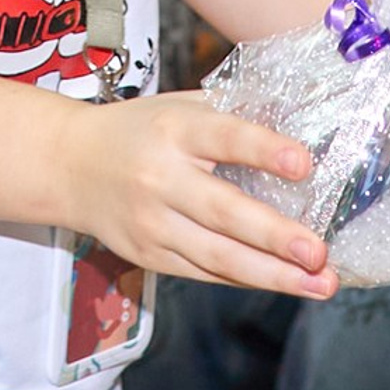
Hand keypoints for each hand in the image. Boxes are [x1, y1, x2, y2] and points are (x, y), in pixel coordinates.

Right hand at [57, 93, 340, 299]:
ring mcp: (152, 223)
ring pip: (218, 257)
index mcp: (175, 130)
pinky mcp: (149, 256)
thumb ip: (236, 112)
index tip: (304, 164)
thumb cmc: (141, 130)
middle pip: (223, 212)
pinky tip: (287, 284)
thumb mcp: (182, 105)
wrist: (69, 165)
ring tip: (320, 283)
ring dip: (274, 275)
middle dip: (275, 236)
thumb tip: (308, 119)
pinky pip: (206, 274)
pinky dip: (248, 280)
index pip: (224, 138)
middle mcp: (160, 178)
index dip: (264, 151)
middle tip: (319, 252)